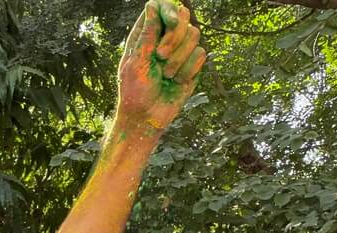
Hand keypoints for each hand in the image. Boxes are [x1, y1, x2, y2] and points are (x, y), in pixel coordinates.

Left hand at [117, 0, 205, 133]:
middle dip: (174, 37)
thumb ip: (147, 33)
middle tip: (160, 56)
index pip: (161, 7)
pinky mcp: (192, 64)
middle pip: (183, 16)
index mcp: (146, 34)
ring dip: (179, 57)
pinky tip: (176, 81)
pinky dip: (188, 69)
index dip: (169, 10)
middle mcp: (164, 38)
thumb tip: (152, 4)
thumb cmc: (135, 91)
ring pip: (195, 34)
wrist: (147, 117)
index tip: (171, 23)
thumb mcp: (136, 61)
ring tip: (166, 74)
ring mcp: (180, 50)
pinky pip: (201, 54)